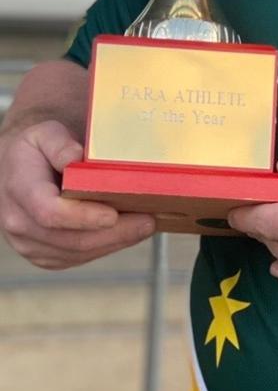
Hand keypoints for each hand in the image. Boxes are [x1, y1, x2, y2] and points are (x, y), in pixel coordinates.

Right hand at [0, 120, 154, 268]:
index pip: (50, 212)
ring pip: (77, 252)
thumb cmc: (36, 149)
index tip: (113, 214)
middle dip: (113, 233)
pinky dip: (106, 246)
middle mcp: (20, 222)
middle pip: (70, 239)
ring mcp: (30, 243)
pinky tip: (128, 232)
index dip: (83, 217)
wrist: (16, 169)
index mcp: (20, 189)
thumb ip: (60, 144)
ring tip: (145, 226)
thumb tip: (75, 158)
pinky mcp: (44, 254)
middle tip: (147, 222)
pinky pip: (77, 257)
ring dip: (114, 242)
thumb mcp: (45, 133)